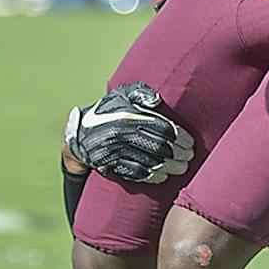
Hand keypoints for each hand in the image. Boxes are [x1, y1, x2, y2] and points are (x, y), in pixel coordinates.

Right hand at [65, 83, 192, 184]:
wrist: (78, 134)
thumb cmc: (108, 111)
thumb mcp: (122, 95)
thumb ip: (141, 93)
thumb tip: (157, 100)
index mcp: (128, 116)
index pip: (161, 128)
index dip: (179, 137)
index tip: (190, 143)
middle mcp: (121, 134)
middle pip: (159, 147)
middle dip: (178, 154)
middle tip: (190, 157)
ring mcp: (115, 151)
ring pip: (149, 162)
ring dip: (170, 167)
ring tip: (182, 168)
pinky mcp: (109, 165)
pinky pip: (135, 173)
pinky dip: (152, 176)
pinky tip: (163, 175)